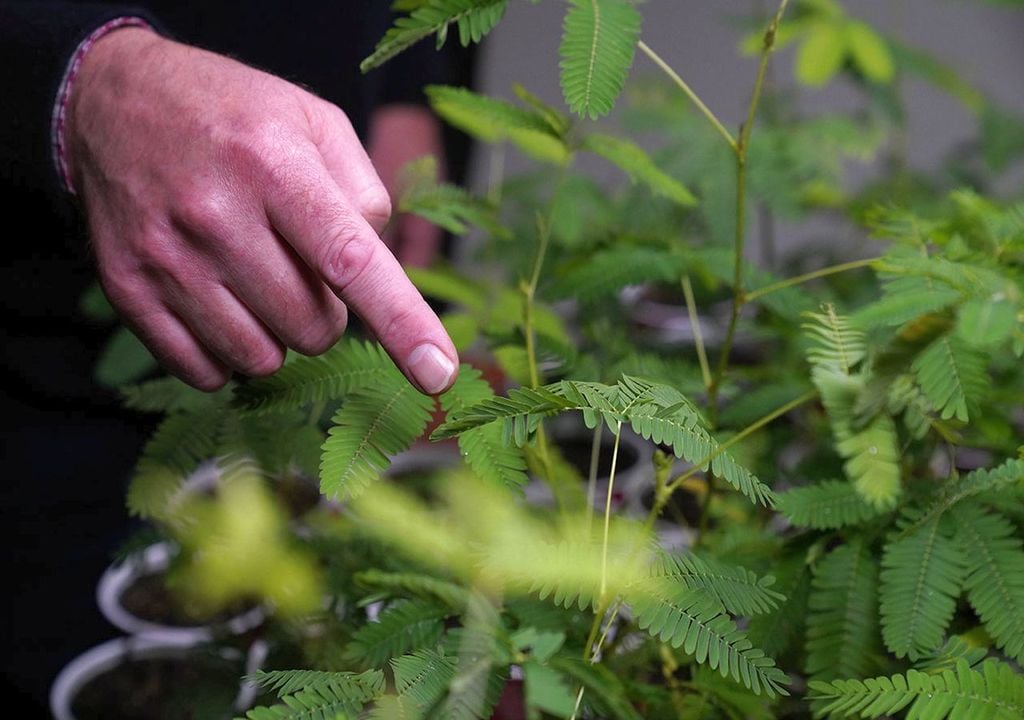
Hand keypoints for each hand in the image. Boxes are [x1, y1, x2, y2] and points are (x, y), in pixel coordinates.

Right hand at [66, 28, 457, 393]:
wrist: (114, 103)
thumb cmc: (235, 117)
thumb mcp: (314, 122)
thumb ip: (364, 194)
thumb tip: (381, 274)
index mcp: (275, 167)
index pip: (351, 262)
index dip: (402, 323)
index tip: (437, 371)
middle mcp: (216, 216)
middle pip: (313, 328)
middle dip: (325, 313)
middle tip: (298, 266)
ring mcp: (166, 258)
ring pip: (261, 358)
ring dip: (276, 335)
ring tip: (256, 280)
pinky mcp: (128, 291)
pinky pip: (205, 372)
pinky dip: (226, 354)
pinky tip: (219, 304)